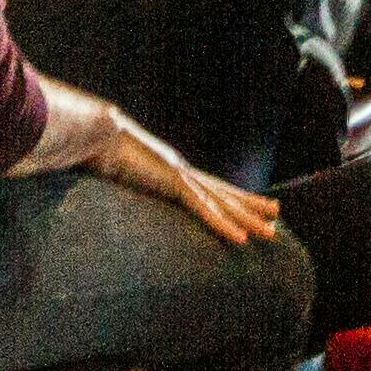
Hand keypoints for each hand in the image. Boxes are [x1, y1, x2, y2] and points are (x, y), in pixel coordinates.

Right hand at [91, 107, 284, 246]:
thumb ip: (120, 178)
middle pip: (224, 193)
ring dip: (248, 220)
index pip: (208, 187)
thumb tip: (109, 180)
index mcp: (170, 171)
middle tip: (276, 215)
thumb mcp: (114, 171)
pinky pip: (205, 210)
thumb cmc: (97, 150)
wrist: (94, 132)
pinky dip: (223, 225)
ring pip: (223, 204)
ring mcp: (181, 177)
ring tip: (271, 232)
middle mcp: (182, 172)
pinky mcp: (174, 183)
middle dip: (251, 206)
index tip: (246, 203)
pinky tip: (241, 238)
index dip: (230, 196)